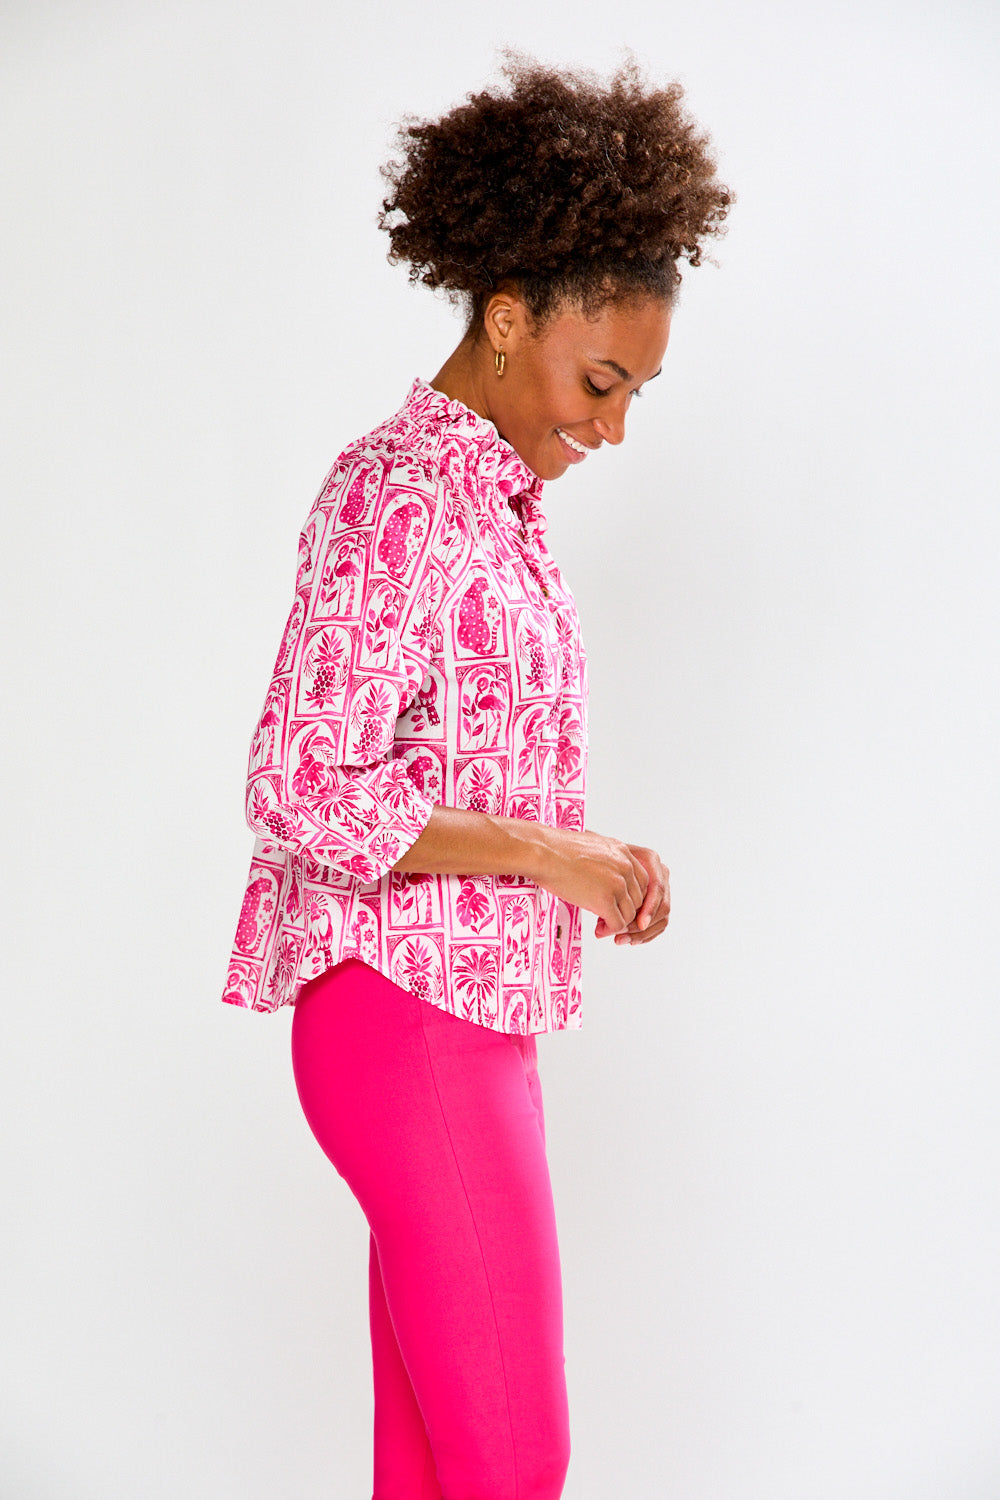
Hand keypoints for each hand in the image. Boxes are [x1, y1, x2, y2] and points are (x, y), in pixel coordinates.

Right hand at [533, 826, 653, 937]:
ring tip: (602, 926)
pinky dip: (610, 930)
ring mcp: (617, 883)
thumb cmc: (557, 849)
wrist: (543, 853)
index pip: (641, 881)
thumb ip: (606, 860)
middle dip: (625, 912)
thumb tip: (606, 877)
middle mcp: (625, 866)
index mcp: (622, 852)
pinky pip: (617, 923)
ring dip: (618, 924)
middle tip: (609, 919)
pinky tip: (599, 930)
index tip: (618, 905)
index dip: (630, 897)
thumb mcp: (592, 847)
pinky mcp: (605, 900)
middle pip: (638, 899)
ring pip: (630, 914)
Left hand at [597, 844, 669, 945]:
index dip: (650, 908)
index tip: (639, 924)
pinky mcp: (653, 903)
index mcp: (650, 859)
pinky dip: (643, 935)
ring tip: (619, 939)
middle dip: (642, 926)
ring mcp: (658, 889)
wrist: (590, 859)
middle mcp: (659, 873)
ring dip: (641, 934)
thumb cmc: (593, 860)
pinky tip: (627, 939)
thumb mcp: (601, 866)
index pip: (658, 888)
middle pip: (662, 907)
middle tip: (620, 936)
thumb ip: (613, 883)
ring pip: (661, 919)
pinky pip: (656, 924)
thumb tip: (613, 910)